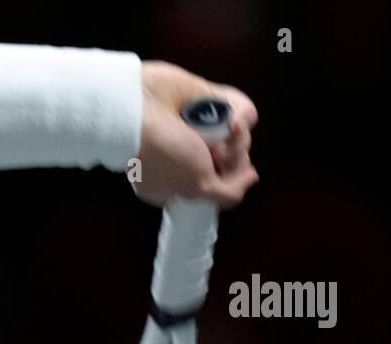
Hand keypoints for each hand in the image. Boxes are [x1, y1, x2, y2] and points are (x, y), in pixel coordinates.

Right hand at [132, 60, 258, 208]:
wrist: (139, 110)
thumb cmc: (162, 154)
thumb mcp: (195, 186)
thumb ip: (226, 192)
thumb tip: (251, 178)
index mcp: (172, 182)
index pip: (212, 183)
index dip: (227, 179)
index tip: (224, 172)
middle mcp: (182, 156)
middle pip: (224, 160)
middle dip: (233, 157)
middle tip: (220, 152)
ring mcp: (191, 130)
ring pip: (230, 136)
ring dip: (237, 137)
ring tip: (228, 132)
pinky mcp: (200, 103)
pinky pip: (231, 112)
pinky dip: (236, 116)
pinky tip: (232, 120)